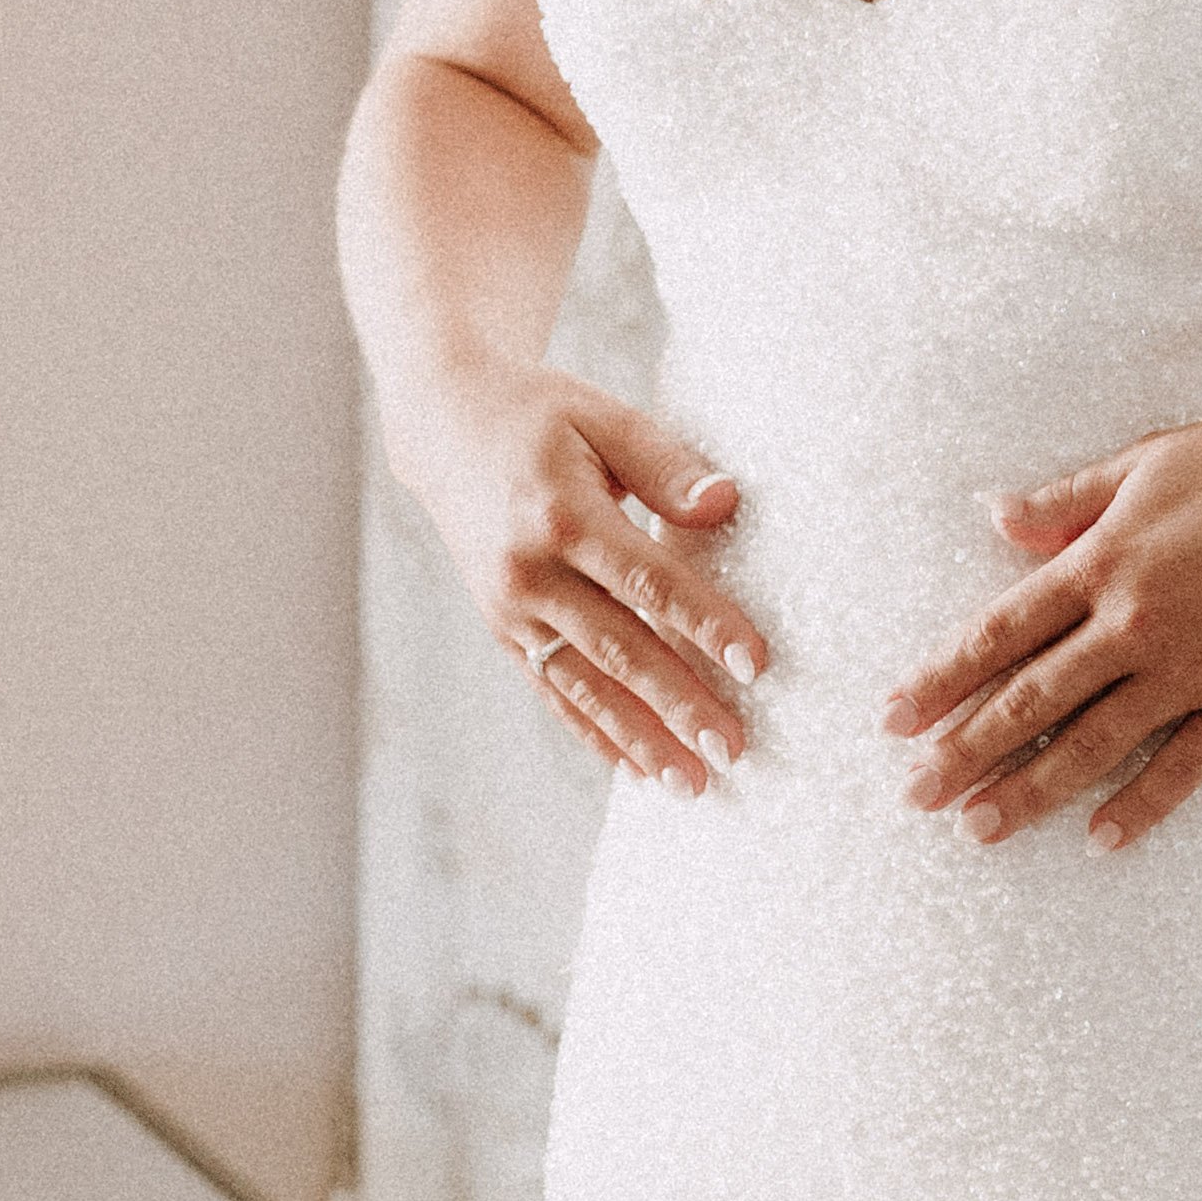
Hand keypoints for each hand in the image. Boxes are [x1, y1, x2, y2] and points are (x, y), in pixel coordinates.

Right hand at [399, 364, 762, 789]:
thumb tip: (726, 503)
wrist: (445, 430)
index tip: (756, 664)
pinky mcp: (504, 630)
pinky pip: (555, 691)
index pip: (647, 580)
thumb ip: (666, 466)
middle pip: (619, 648)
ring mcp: (510, 609)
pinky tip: (636, 769)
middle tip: (733, 749)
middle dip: (679, 704)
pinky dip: (596, 733)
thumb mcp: (604, 418)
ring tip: (692, 783)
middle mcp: (528, 571)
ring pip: (586, 686)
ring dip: (641, 738)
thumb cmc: (543, 417)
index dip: (704, 623)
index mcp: (560, 514)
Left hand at [883, 403, 1201, 852]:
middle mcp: (1131, 624)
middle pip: (1028, 700)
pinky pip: (1183, 765)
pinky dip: (1140, 805)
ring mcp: (1188, 669)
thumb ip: (1064, 501)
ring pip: (1090, 743)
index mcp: (1099, 562)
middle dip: (964, 751)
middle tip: (915, 796)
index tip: (894, 719)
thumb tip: (993, 514)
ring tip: (979, 829)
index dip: (940, 679)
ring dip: (1030, 790)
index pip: (997, 633)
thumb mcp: (1144, 462)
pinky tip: (1100, 841)